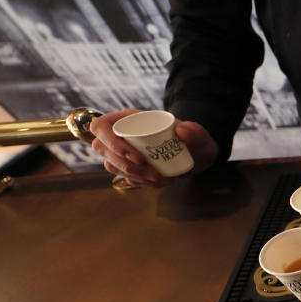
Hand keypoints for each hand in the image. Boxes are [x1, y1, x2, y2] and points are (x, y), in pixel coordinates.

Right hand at [89, 109, 217, 186]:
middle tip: (152, 173)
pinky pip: (124, 176)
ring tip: (159, 178)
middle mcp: (122, 134)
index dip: (111, 142)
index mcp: (131, 119)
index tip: (137, 157)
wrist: (197, 157)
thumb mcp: (199, 135)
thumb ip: (194, 131)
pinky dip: (140, 182)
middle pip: (102, 148)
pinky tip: (159, 181)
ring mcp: (123, 151)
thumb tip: (181, 129)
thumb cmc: (194, 141)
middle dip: (125, 165)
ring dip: (134, 176)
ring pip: (112, 165)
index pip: (102, 126)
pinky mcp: (129, 166)